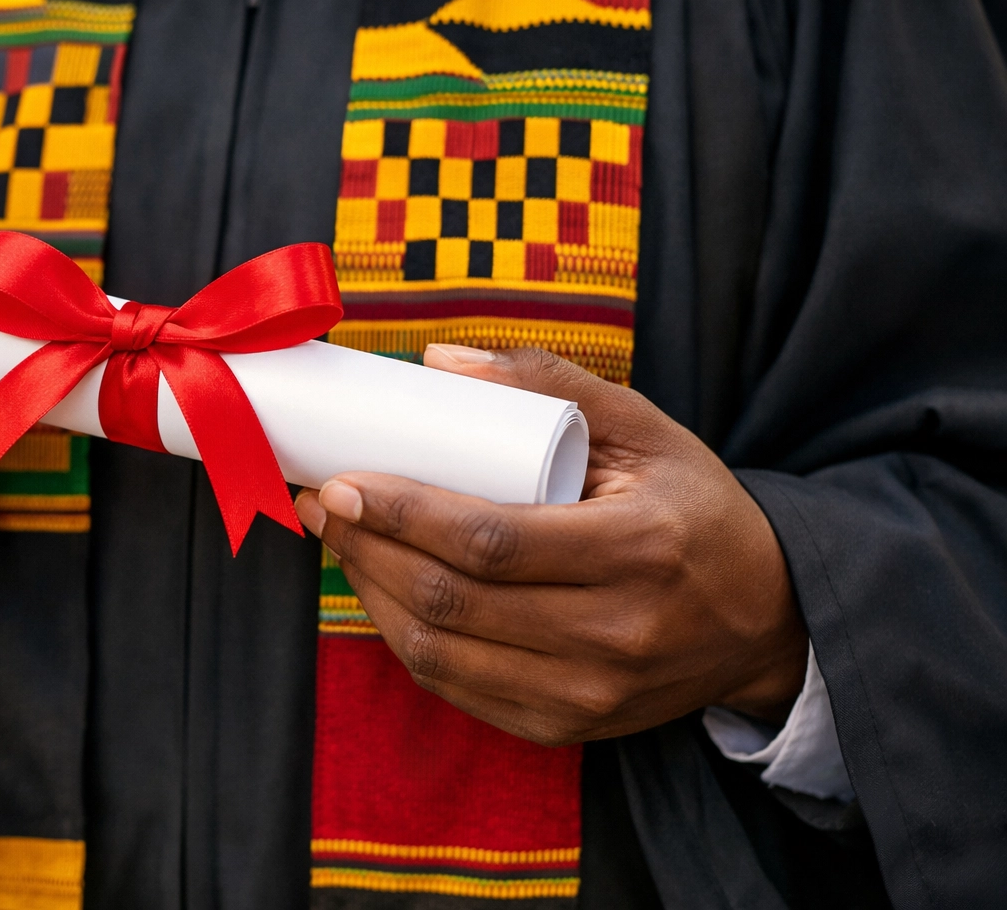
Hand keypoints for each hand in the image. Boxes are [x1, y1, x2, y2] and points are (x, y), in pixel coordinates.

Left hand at [294, 345, 807, 746]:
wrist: (764, 618)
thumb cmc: (694, 509)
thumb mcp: (644, 429)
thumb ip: (547, 383)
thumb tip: (437, 361)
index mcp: (638, 552)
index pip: (489, 542)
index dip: (401, 513)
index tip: (342, 480)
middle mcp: (615, 637)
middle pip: (452, 602)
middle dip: (367, 548)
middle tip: (324, 503)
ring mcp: (589, 695)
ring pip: (441, 655)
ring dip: (371, 596)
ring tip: (342, 543)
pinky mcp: (567, 727)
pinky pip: (458, 690)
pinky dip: (404, 640)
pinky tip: (381, 594)